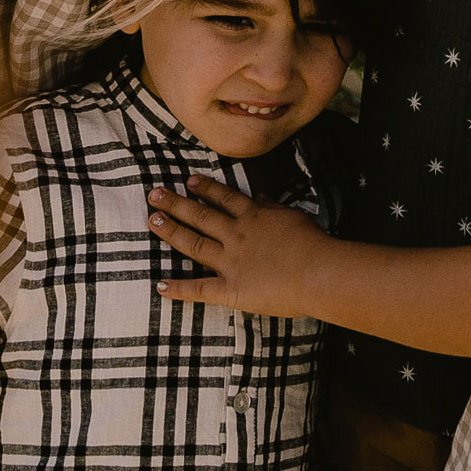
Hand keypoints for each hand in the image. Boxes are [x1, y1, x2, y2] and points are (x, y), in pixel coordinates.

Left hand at [151, 177, 335, 318]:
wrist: (318, 271)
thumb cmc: (313, 243)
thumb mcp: (293, 216)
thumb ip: (272, 207)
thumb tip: (259, 197)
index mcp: (253, 217)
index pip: (224, 198)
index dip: (205, 188)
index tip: (188, 181)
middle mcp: (236, 235)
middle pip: (201, 216)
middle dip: (176, 203)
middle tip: (154, 194)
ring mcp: (231, 262)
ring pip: (194, 243)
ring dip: (172, 232)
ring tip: (152, 221)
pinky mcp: (231, 289)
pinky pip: (200, 289)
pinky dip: (179, 289)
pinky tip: (160, 285)